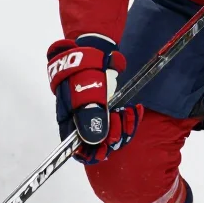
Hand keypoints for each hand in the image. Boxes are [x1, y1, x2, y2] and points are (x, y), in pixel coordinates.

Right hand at [46, 35, 142, 163]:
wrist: (94, 49)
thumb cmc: (84, 69)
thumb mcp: (86, 91)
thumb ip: (89, 116)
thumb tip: (93, 141)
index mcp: (69, 120)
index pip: (76, 148)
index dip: (91, 153)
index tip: (105, 149)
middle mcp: (81, 122)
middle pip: (97, 144)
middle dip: (112, 136)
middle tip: (119, 119)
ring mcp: (96, 115)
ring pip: (111, 134)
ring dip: (123, 127)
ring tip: (129, 113)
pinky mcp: (109, 110)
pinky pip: (120, 123)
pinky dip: (129, 119)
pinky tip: (134, 110)